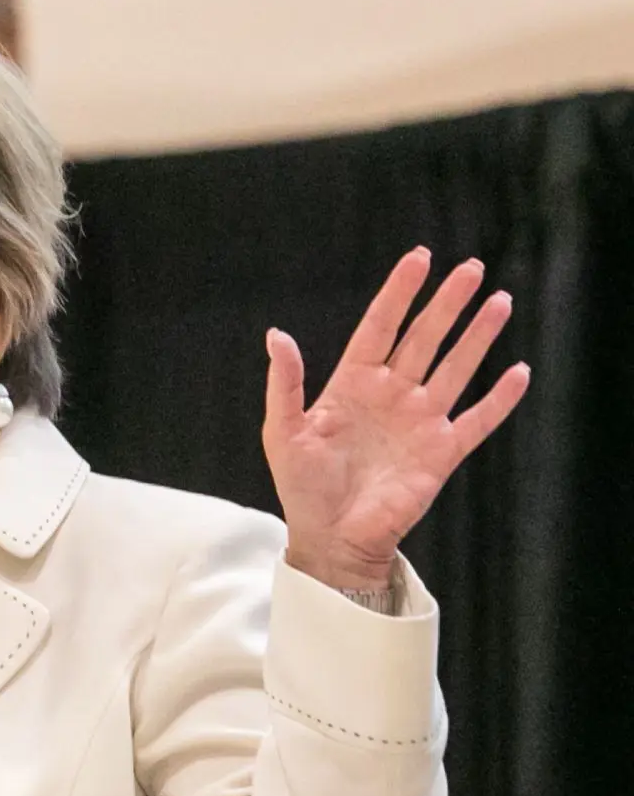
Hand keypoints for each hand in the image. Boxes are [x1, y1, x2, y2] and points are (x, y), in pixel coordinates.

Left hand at [263, 247, 529, 588]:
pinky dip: (499, 398)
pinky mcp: (442, 452)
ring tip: (499, 301)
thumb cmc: (302, 486)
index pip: (381, 327)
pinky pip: (478, 420)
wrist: (330, 537)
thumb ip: (286, 383)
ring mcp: (420, 421)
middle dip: (447, 303)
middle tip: (471, 267)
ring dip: (477, 336)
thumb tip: (277, 335)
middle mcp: (391, 395)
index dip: (400, 292)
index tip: (419, 258)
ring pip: (456, 367)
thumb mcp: (284, 431)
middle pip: (424, 338)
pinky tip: (518, 372)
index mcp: (352, 384)